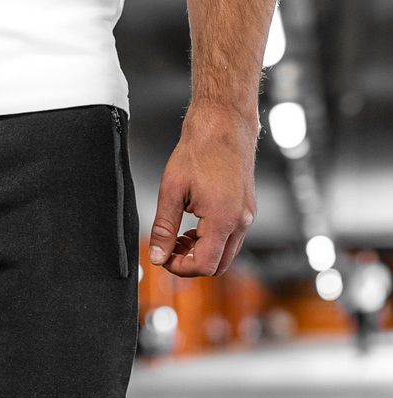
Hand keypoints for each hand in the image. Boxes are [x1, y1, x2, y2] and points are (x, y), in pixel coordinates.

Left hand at [149, 104, 258, 277]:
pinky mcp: (246, 209)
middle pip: (217, 266)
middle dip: (190, 263)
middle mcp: (241, 220)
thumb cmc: (200, 148)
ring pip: (225, 254)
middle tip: (170, 248)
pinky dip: (211, 241)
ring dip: (201, 253)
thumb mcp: (171, 191)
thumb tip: (157, 256)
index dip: (179, 267)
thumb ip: (163, 229)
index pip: (203, 265)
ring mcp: (247, 215)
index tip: (164, 257)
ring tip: (180, 236)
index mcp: (223, 219)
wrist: (224, 122)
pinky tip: (194, 226)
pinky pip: (231, 239)